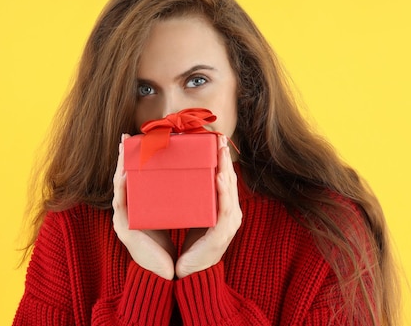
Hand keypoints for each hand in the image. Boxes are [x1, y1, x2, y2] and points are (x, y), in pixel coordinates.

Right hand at [112, 134, 176, 279]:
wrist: (166, 273)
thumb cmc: (172, 246)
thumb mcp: (176, 216)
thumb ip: (179, 199)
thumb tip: (196, 176)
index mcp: (140, 207)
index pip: (138, 177)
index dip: (137, 158)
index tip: (142, 139)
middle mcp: (129, 210)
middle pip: (125, 177)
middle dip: (126, 156)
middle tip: (128, 136)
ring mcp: (124, 218)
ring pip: (119, 185)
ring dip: (120, 164)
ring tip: (123, 146)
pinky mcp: (124, 228)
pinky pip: (121, 201)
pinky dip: (122, 185)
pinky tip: (123, 172)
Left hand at [175, 135, 241, 277]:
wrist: (188, 272)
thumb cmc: (191, 244)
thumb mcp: (194, 215)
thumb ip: (193, 198)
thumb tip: (179, 174)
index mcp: (224, 208)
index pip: (225, 178)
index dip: (223, 159)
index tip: (217, 139)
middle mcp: (231, 213)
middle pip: (231, 180)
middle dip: (225, 159)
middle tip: (220, 138)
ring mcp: (229, 224)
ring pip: (231, 191)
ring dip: (226, 170)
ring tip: (221, 152)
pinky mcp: (222, 234)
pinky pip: (224, 209)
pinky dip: (224, 192)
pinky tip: (220, 178)